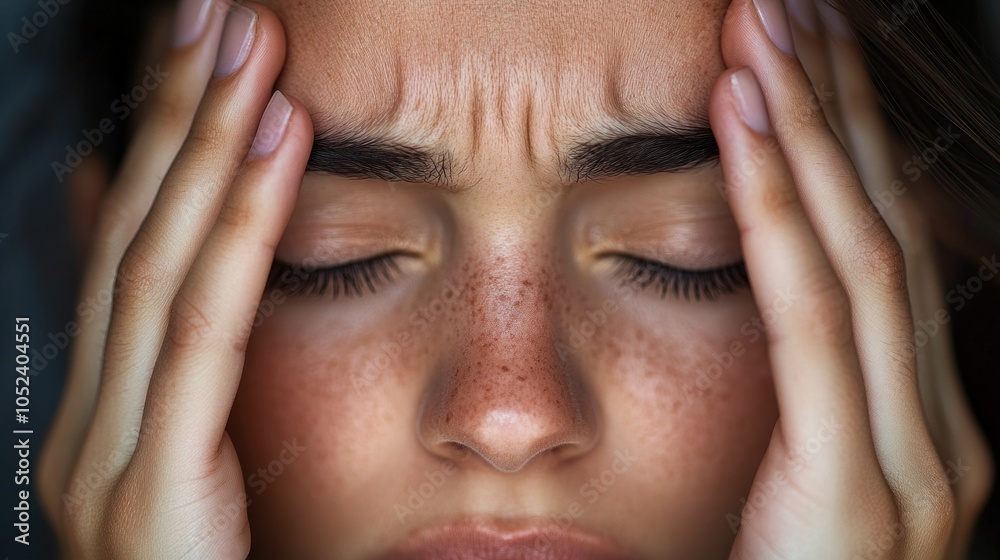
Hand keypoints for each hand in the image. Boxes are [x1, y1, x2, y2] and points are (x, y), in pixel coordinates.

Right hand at [38, 1, 312, 556]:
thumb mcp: (203, 463)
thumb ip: (196, 370)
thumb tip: (211, 269)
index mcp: (103, 411)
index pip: (135, 244)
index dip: (168, 140)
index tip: (210, 56)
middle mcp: (87, 418)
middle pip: (137, 232)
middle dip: (176, 114)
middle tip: (216, 14)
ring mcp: (104, 452)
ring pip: (160, 263)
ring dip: (204, 145)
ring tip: (248, 51)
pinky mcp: (148, 489)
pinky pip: (201, 333)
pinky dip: (236, 231)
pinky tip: (274, 150)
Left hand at [708, 0, 991, 557]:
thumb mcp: (798, 480)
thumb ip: (800, 396)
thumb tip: (765, 286)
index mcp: (916, 421)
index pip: (879, 244)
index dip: (843, 140)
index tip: (798, 56)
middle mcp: (936, 425)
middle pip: (884, 225)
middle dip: (836, 106)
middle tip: (791, 6)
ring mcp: (916, 455)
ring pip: (860, 251)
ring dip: (812, 130)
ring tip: (767, 30)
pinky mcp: (865, 484)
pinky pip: (816, 316)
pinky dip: (781, 208)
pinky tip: (748, 123)